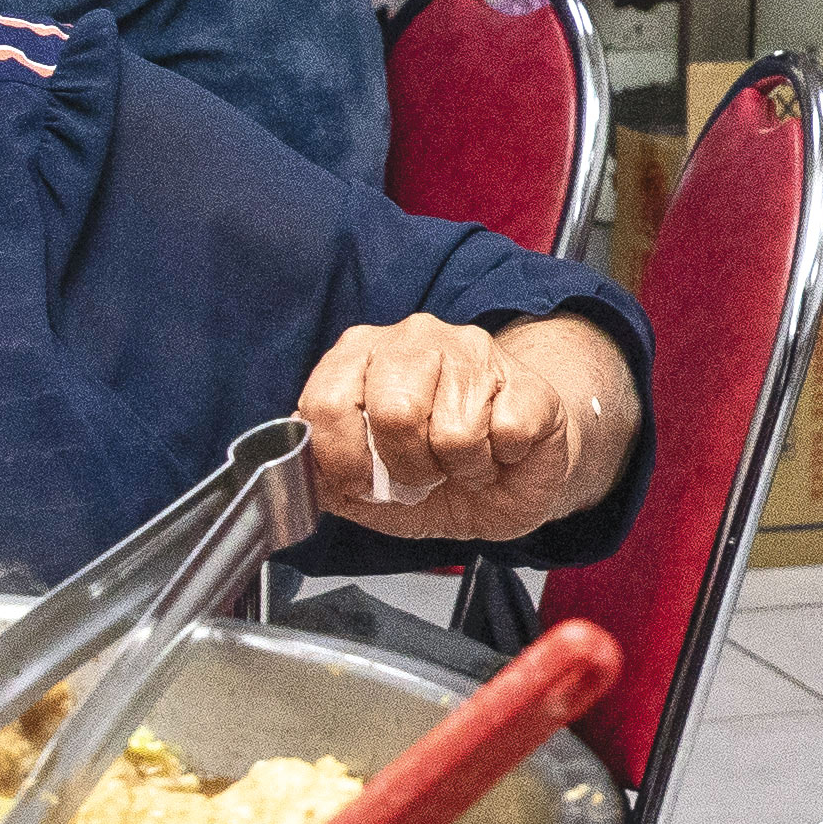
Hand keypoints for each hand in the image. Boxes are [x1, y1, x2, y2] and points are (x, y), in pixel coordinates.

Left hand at [298, 314, 634, 542]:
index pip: (327, 401)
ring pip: (453, 430)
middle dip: (407, 465)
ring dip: (457, 468)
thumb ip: (323, 474)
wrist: (508, 480)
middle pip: (393, 411)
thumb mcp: (365, 484)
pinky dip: (498, 462)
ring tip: (462, 462)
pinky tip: (498, 454)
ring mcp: (476, 353)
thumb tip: (295, 471)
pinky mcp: (527, 383)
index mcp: (362, 353)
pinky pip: (504, 433)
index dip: (342, 458)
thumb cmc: (433, 472)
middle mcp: (416, 339)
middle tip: (423, 474)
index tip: (363, 482)